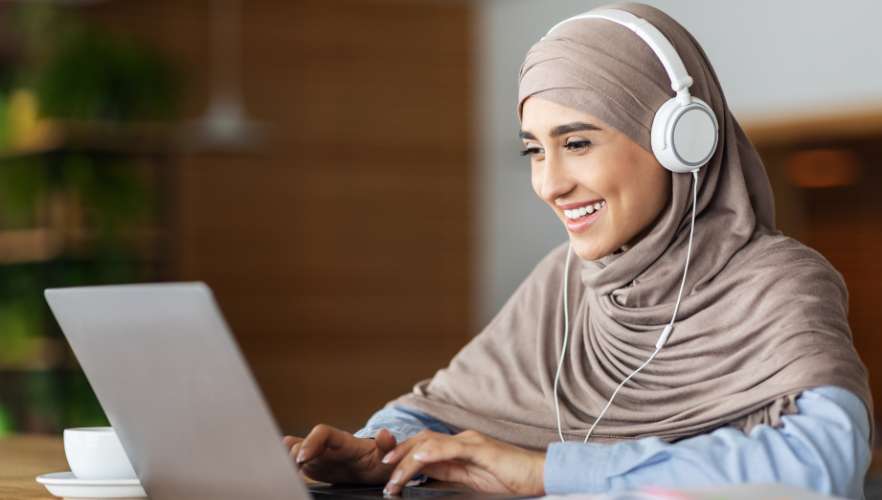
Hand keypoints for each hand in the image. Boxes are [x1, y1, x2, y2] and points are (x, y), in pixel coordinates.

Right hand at [282, 424, 397, 484]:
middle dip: (294, 453)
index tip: (303, 457)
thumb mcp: (387, 456)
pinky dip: (287, 461)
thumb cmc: (381, 461)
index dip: (311, 441)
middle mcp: (328, 447)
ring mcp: (320, 456)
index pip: (323, 433)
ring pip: (297, 452)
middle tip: (291, 469)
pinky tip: (278, 466)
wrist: (375, 469)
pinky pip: (297, 461)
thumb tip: (386, 434)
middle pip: (305, 443)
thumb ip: (387, 445)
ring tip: (282, 468)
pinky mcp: (315, 466)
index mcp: (344, 443)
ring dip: (288, 458)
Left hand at [379, 429, 544, 495]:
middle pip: (423, 440)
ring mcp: (472, 442)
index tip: (386, 466)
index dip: (403, 452)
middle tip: (382, 468)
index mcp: (460, 447)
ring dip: (409, 457)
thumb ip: (449, 472)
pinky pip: (453, 448)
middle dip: (399, 452)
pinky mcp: (483, 449)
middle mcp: (463, 439)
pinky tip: (420, 459)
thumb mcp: (472, 479)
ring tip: (393, 471)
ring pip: (431, 443)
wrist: (540, 475)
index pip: (424, 445)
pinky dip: (433, 452)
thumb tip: (423, 474)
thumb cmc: (511, 479)